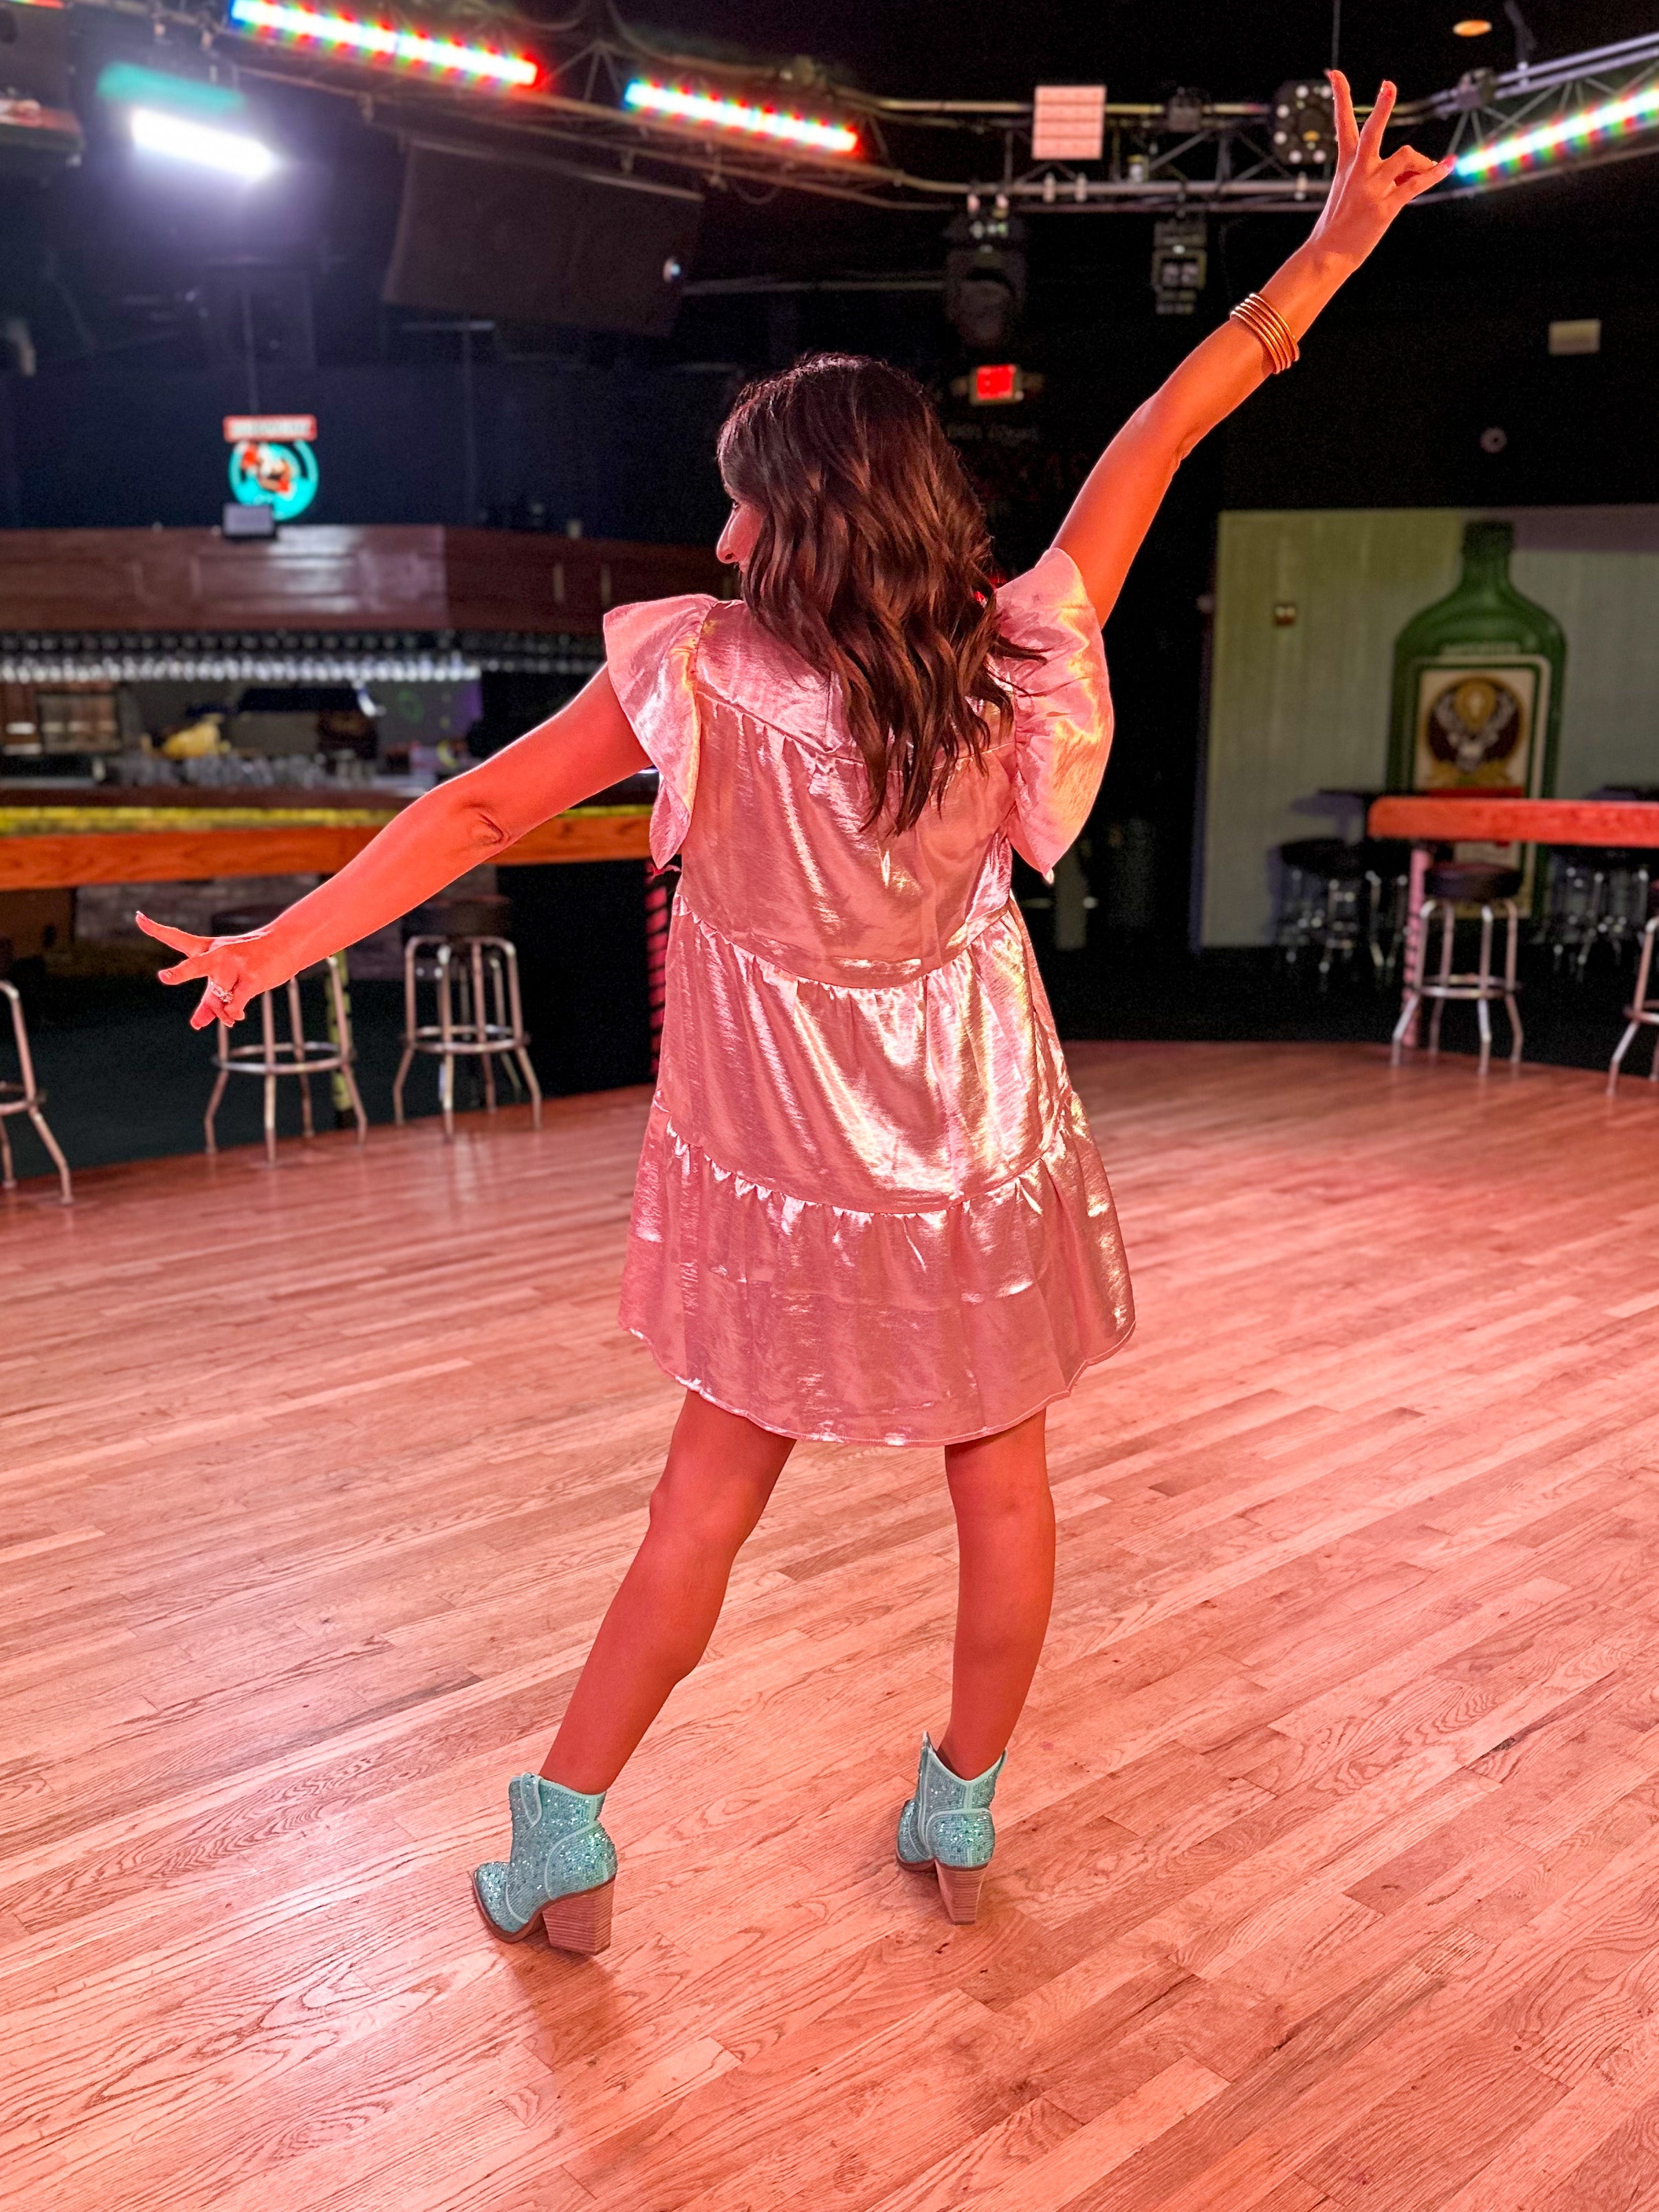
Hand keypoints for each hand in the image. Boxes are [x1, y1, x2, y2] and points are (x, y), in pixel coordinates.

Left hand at [136, 911, 283, 1029]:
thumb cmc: (250, 961)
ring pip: (219, 996)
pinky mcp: (252, 978)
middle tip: (165, 978)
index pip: (177, 938)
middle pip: (196, 966)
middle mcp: (218, 954)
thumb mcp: (225, 977)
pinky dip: (233, 1013)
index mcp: (207, 949)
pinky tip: (236, 1016)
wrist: (285, 945)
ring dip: (222, 1012)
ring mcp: (235, 966)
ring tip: (230, 1017)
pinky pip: (235, 1003)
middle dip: (181, 974)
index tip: (138, 917)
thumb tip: (197, 1025)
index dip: (155, 929)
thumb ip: (208, 1001)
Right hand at [1311, 72, 1453, 269]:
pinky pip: (1417, 184)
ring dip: (1423, 161)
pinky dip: (1436, 173)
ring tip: (1429, 169)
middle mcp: (1359, 172)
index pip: (1342, 124)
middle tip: (1388, 86)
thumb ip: (1380, 175)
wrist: (1326, 256)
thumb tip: (1412, 168)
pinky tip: (1449, 165)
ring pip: (1407, 156)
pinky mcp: (1385, 207)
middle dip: (1382, 107)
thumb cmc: (1338, 227)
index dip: (1340, 97)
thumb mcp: (1349, 194)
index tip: (1336, 74)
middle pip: (1373, 130)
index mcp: (1347, 165)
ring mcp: (1372, 188)